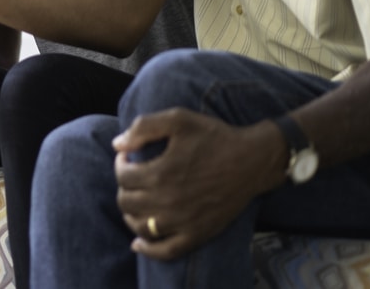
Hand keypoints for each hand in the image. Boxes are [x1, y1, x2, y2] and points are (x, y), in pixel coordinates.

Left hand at [113, 109, 279, 259]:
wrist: (252, 161)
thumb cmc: (215, 137)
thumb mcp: (179, 119)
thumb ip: (144, 127)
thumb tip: (117, 144)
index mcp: (160, 173)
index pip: (122, 176)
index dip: (120, 164)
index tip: (129, 157)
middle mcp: (168, 201)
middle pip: (126, 202)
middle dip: (124, 187)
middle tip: (134, 177)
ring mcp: (182, 222)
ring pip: (139, 226)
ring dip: (131, 214)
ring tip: (137, 200)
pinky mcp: (197, 234)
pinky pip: (165, 250)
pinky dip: (147, 249)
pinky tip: (138, 242)